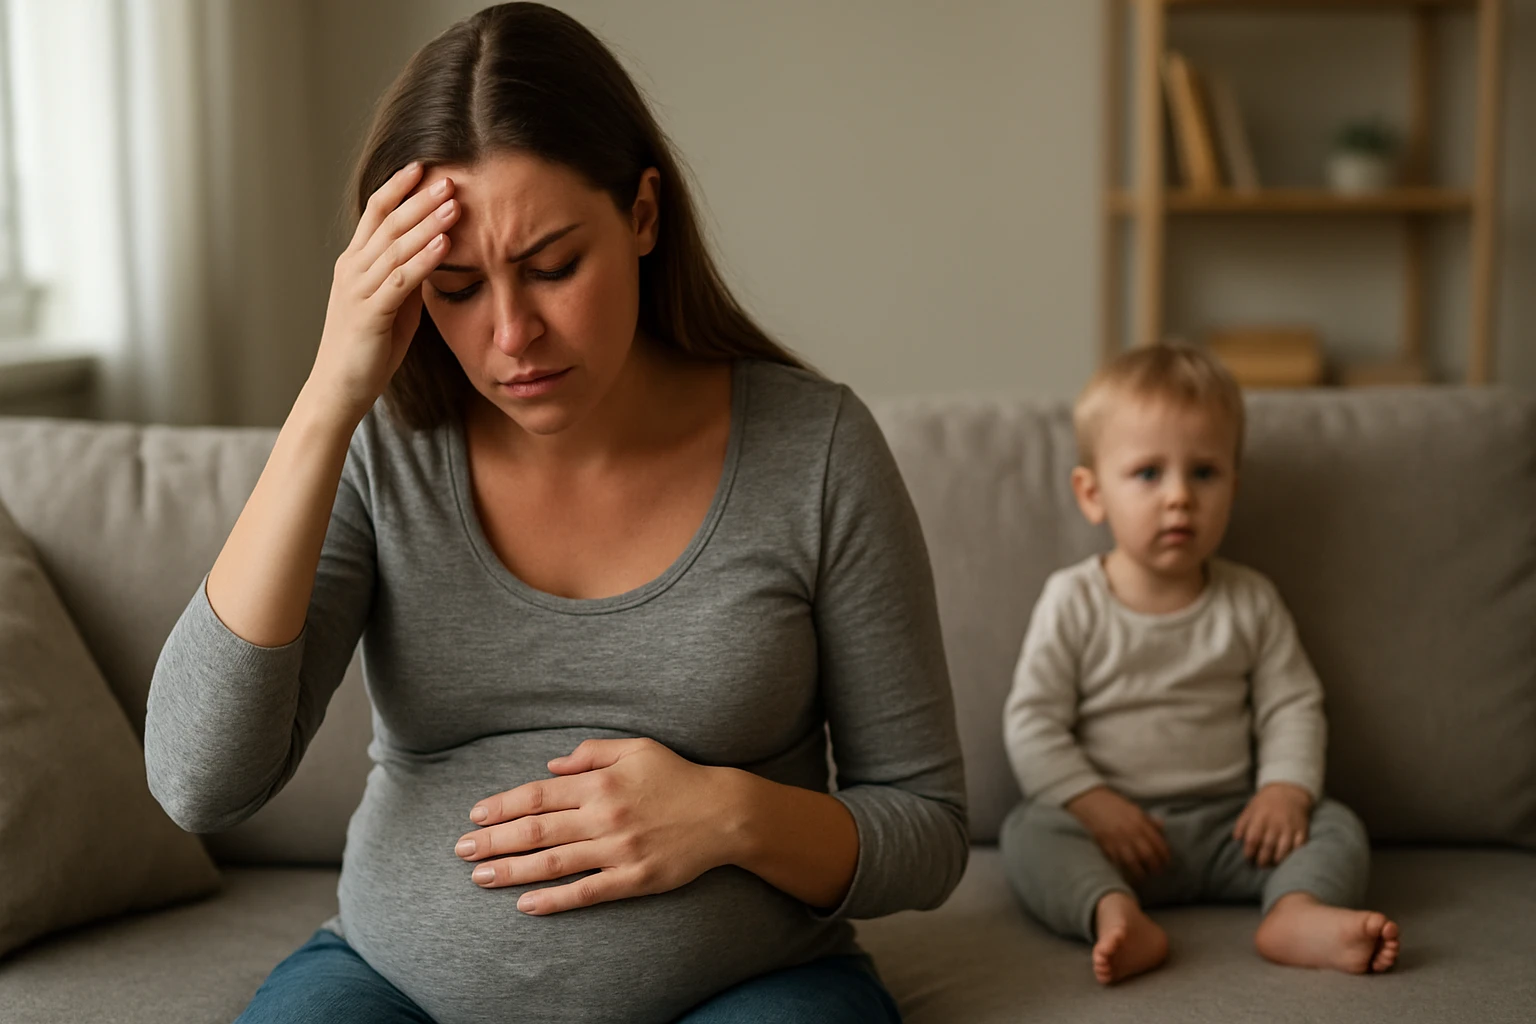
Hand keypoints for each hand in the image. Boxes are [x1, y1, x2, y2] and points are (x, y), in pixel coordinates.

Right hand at [307, 161, 460, 421]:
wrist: (338, 390)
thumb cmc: (367, 350)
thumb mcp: (392, 305)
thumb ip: (407, 278)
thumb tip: (434, 254)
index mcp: (355, 263)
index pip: (375, 212)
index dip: (399, 187)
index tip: (424, 167)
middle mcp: (352, 269)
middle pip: (387, 221)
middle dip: (419, 197)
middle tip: (450, 176)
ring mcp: (358, 289)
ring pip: (395, 246)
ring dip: (427, 223)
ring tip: (454, 203)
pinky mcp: (370, 313)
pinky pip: (400, 280)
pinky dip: (424, 260)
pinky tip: (445, 244)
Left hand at [454, 738, 732, 914]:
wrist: (724, 814)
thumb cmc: (678, 777)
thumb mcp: (636, 748)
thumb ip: (591, 753)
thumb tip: (550, 766)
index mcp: (601, 782)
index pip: (539, 794)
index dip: (503, 805)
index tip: (475, 815)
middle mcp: (604, 816)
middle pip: (537, 829)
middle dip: (494, 840)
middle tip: (461, 849)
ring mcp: (618, 850)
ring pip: (554, 862)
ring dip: (512, 870)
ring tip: (480, 877)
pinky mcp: (634, 879)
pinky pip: (587, 891)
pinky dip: (554, 899)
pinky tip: (526, 904)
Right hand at [1065, 786, 1170, 882]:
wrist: (1090, 801)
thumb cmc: (1113, 804)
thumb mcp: (1134, 808)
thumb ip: (1148, 820)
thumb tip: (1162, 827)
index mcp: (1140, 822)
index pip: (1158, 843)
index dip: (1164, 856)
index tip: (1166, 862)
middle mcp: (1131, 832)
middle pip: (1148, 856)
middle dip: (1155, 867)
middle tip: (1157, 872)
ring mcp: (1117, 840)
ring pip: (1133, 863)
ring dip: (1140, 872)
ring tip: (1143, 876)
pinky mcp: (1105, 846)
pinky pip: (1118, 862)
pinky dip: (1124, 869)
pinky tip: (1128, 873)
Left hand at [1233, 783, 1312, 866]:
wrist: (1289, 792)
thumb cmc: (1265, 803)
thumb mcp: (1250, 809)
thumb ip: (1242, 824)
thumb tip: (1236, 839)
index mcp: (1260, 818)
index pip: (1252, 839)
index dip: (1249, 851)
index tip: (1248, 858)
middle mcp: (1275, 823)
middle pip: (1267, 846)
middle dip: (1262, 860)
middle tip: (1259, 865)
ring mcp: (1290, 828)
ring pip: (1283, 849)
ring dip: (1276, 860)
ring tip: (1271, 864)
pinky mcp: (1302, 831)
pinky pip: (1299, 847)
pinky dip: (1292, 855)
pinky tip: (1287, 860)